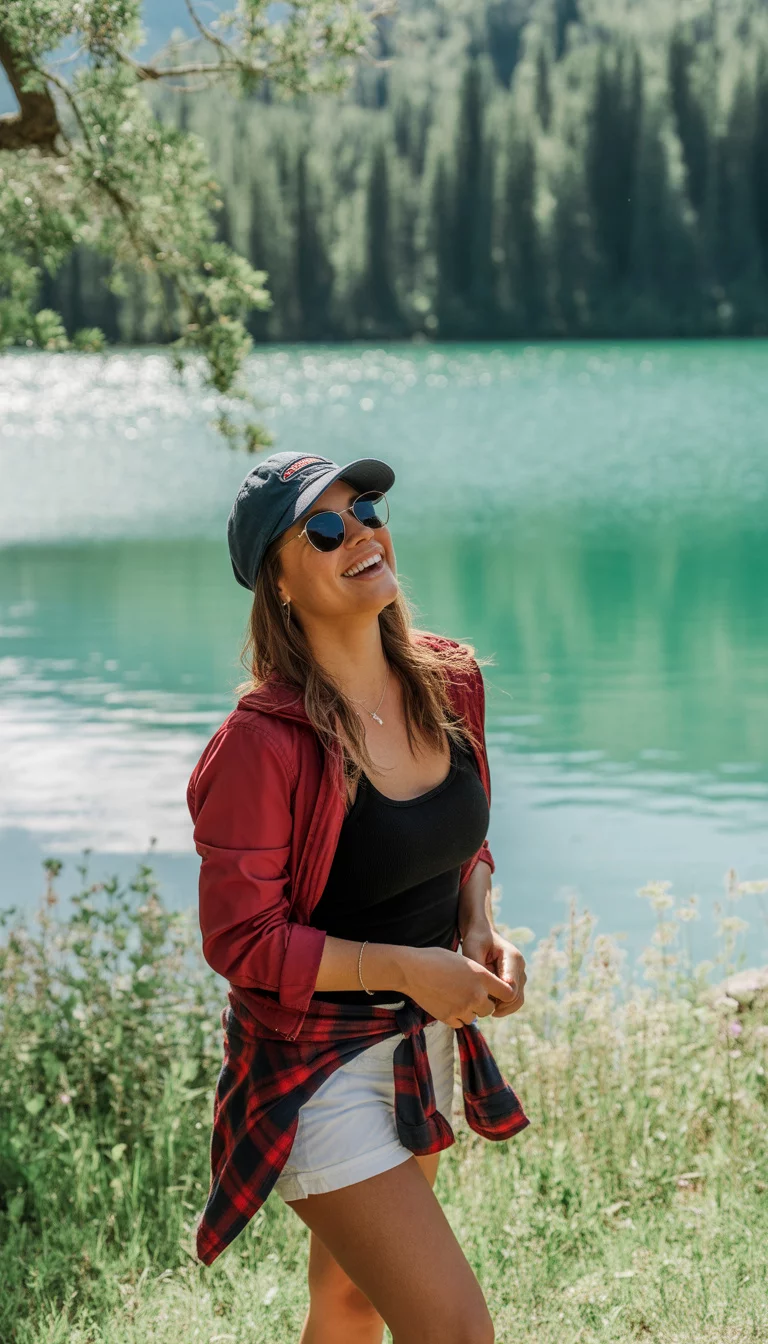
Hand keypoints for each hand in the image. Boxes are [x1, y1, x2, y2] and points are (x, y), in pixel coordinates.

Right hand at [398, 945, 517, 1029]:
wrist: (411, 969)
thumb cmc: (435, 959)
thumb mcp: (463, 960)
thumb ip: (478, 975)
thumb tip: (489, 986)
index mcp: (481, 976)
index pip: (507, 993)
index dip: (502, 994)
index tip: (495, 993)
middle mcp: (476, 994)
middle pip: (490, 1008)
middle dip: (482, 1004)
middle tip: (470, 995)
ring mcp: (462, 1007)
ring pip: (474, 1017)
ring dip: (468, 1011)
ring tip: (455, 997)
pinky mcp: (448, 1017)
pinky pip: (460, 1023)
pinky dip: (456, 1017)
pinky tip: (447, 1004)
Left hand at [460, 925, 525, 1016]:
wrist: (483, 934)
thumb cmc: (476, 940)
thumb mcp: (472, 949)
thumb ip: (479, 968)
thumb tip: (485, 989)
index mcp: (513, 958)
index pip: (511, 988)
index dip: (497, 998)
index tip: (480, 998)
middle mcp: (520, 967)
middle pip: (516, 997)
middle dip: (498, 1005)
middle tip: (479, 1006)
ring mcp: (521, 975)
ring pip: (517, 1001)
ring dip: (500, 1006)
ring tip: (482, 1004)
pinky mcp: (517, 981)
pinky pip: (514, 1000)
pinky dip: (502, 1005)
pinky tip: (487, 1002)